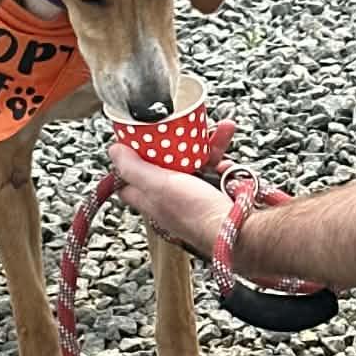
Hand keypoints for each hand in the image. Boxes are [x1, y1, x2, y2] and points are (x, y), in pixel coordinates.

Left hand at [109, 119, 237, 256]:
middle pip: (166, 163)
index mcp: (152, 199)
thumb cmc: (199, 214)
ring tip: (220, 130)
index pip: (129, 181)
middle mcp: (172, 198)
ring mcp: (195, 194)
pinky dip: (223, 156)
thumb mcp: (160, 186)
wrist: (240, 229)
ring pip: (195, 160)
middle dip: (176, 142)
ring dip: (207, 143)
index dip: (128, 162)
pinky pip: (217, 167)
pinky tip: (227, 151)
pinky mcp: (217, 191)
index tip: (133, 140)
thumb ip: (134, 168)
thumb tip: (114, 151)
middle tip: (182, 126)